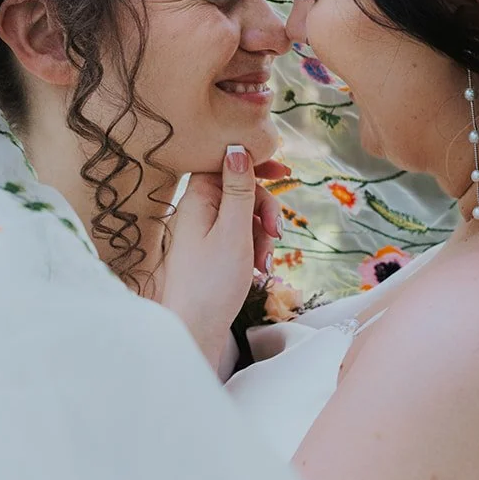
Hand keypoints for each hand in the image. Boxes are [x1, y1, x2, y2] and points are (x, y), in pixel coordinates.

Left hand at [161, 145, 288, 370]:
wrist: (195, 331)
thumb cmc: (212, 282)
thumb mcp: (234, 231)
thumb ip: (239, 189)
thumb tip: (236, 148)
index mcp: (197, 199)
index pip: (225, 163)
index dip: (253, 164)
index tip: (283, 171)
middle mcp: (198, 211)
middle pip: (240, 190)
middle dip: (265, 209)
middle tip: (277, 233)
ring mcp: (204, 232)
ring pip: (245, 216)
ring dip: (262, 234)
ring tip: (263, 261)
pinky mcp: (212, 252)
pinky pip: (240, 237)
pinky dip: (254, 248)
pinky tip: (258, 269)